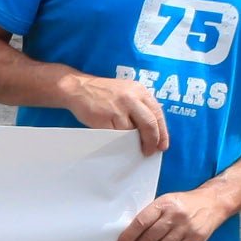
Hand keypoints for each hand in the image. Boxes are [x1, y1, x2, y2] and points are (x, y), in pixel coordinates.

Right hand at [56, 71, 170, 152]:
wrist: (78, 88)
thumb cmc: (104, 93)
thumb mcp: (127, 92)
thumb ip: (140, 107)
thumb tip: (152, 131)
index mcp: (140, 91)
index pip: (157, 115)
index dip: (162, 133)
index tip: (161, 145)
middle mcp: (131, 98)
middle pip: (149, 125)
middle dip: (151, 142)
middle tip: (149, 151)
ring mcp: (118, 108)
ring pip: (132, 132)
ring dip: (132, 142)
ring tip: (130, 146)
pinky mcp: (105, 118)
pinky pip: (116, 136)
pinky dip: (119, 142)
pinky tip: (117, 142)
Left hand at [119, 189, 228, 240]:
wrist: (213, 203)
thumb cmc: (184, 203)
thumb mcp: (166, 201)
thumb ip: (151, 214)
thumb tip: (132, 234)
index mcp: (164, 204)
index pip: (142, 222)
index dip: (129, 236)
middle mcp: (175, 216)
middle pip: (150, 237)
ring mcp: (187, 228)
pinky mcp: (196, 239)